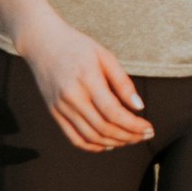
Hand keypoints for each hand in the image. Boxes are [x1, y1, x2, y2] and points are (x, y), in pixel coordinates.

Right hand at [22, 17, 154, 153]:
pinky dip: (93, 146)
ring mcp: (60, 107)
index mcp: (86, 79)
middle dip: (129, 136)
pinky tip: (109, 144)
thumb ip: (122, 82)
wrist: (42, 43)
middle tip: (145, 135)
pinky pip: (74, 138)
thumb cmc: (77, 47)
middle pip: (103, 128)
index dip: (134, 125)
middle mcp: (71, 97)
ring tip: (131, 139)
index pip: (113, 112)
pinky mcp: (54, 113)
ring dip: (115, 143)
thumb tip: (139, 107)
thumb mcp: (105, 56)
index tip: (149, 127)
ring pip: (90, 137)